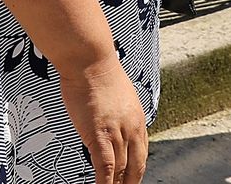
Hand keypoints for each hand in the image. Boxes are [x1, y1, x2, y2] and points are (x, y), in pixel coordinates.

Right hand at [58, 56, 147, 183]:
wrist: (89, 59)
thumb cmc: (96, 70)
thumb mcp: (116, 95)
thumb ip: (116, 112)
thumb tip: (108, 121)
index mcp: (137, 118)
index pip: (142, 152)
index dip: (137, 170)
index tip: (132, 179)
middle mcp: (132, 128)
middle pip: (137, 166)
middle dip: (131, 183)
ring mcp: (117, 133)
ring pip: (122, 170)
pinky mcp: (100, 135)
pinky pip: (106, 167)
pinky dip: (105, 183)